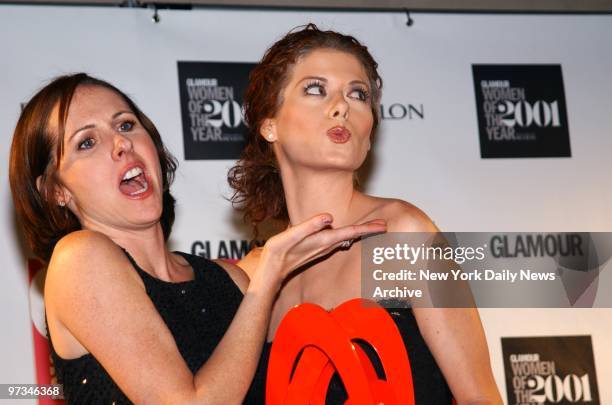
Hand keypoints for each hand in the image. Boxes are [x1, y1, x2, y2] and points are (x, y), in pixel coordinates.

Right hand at [255, 214, 385, 286]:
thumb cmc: (279, 251)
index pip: (351, 232)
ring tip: (373, 227)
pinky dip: (349, 236)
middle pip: (353, 236)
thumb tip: (329, 217)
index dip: (368, 228)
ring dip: (360, 233)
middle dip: (369, 230)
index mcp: (324, 240)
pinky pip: (339, 240)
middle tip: (384, 224)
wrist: (272, 270)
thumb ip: (310, 225)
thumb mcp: (292, 235)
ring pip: (347, 238)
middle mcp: (327, 245)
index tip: (383, 225)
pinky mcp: (318, 248)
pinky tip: (351, 234)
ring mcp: (323, 248)